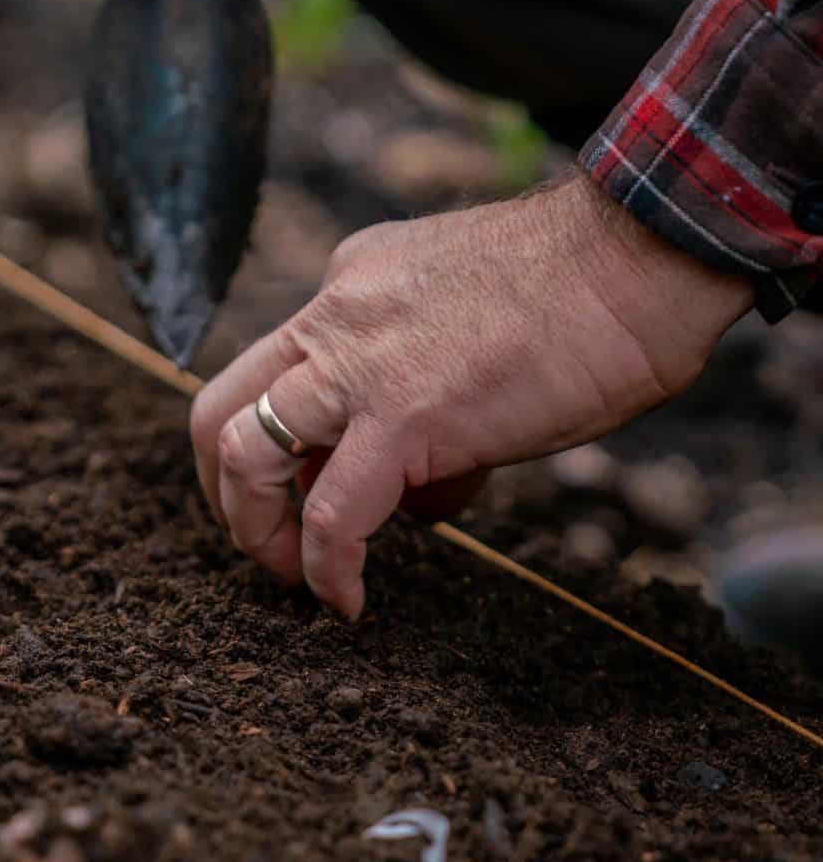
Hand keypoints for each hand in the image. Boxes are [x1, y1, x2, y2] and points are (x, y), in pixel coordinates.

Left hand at [191, 171, 752, 619]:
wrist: (640, 259)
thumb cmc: (587, 296)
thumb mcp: (473, 332)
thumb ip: (429, 404)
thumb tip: (424, 494)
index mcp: (350, 288)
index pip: (282, 373)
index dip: (292, 448)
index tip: (320, 490)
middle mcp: (335, 317)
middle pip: (220, 409)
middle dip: (227, 493)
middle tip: (267, 542)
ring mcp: (360, 365)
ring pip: (243, 453)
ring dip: (256, 533)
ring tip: (295, 580)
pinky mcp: (404, 417)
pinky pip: (332, 513)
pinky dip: (325, 569)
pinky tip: (348, 602)